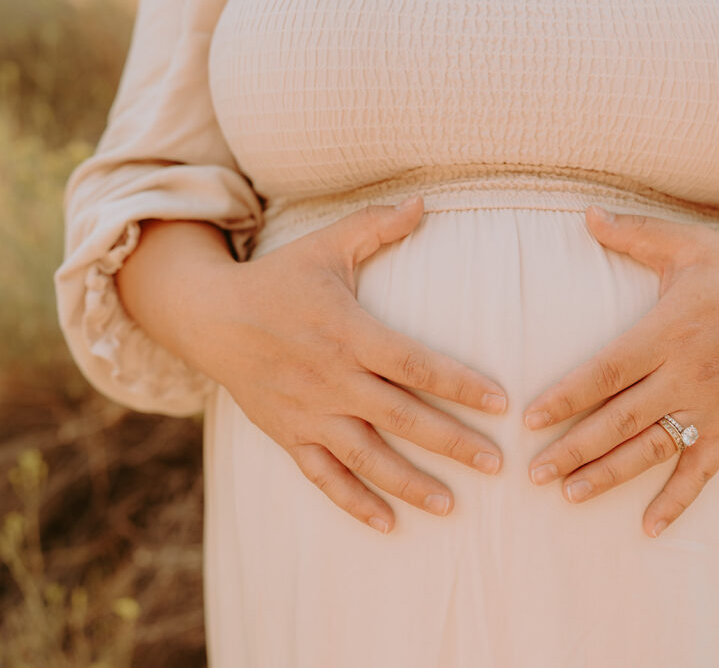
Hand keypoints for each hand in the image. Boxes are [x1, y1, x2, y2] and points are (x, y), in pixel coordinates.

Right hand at [175, 197, 508, 534]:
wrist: (209, 316)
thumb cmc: (279, 279)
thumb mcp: (327, 246)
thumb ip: (377, 226)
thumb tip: (426, 202)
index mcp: (349, 332)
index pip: (416, 364)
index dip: (460, 384)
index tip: (501, 403)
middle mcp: (332, 378)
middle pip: (402, 417)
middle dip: (452, 443)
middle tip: (497, 465)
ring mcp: (309, 412)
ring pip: (366, 456)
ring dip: (410, 482)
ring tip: (452, 506)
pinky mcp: (289, 434)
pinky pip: (323, 476)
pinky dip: (353, 502)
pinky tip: (387, 524)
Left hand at [522, 205, 718, 537]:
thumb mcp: (687, 245)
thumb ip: (633, 234)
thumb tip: (584, 215)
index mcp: (668, 331)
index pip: (606, 372)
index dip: (566, 397)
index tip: (530, 420)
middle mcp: (687, 373)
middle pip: (621, 419)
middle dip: (574, 448)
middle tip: (533, 474)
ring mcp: (712, 405)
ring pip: (653, 449)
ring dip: (611, 475)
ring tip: (570, 496)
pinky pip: (703, 470)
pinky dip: (677, 500)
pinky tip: (648, 527)